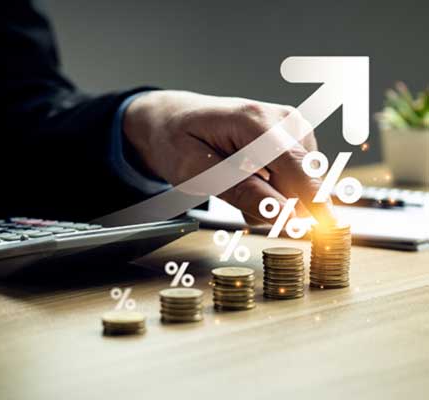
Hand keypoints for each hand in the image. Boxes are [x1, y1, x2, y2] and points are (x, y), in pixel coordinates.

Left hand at [123, 90, 333, 223]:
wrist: (175, 118)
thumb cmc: (179, 141)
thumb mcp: (197, 173)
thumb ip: (242, 193)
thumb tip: (286, 216)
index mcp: (254, 120)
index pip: (296, 165)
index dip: (313, 200)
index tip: (326, 230)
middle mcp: (282, 118)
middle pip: (301, 180)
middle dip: (275, 203)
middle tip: (233, 194)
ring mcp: (291, 126)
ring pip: (300, 183)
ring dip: (272, 197)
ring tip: (236, 182)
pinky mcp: (295, 137)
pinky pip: (296, 177)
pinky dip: (274, 187)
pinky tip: (249, 177)